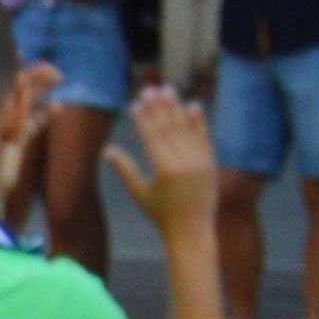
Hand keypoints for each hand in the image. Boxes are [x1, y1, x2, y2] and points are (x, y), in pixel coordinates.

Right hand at [110, 81, 217, 229]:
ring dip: (176, 107)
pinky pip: (204, 138)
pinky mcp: (211, 163)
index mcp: (165, 170)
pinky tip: (193, 105)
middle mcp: (185, 163)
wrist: (193, 230)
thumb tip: (107, 150)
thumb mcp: (140, 193)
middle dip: (159, 107)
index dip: (144, 119)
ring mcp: (201, 162)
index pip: (153, 137)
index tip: (136, 103)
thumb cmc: (161, 214)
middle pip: (170, 128)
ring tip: (168, 89)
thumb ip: (125, 170)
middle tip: (150, 88)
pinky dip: (199, 121)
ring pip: (187, 129)